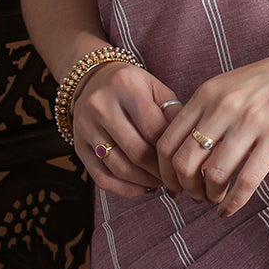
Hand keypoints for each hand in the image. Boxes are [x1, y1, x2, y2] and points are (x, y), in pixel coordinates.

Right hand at [71, 60, 181, 198]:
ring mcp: (86, 127)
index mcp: (126, 86)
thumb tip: (190, 145)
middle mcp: (101, 105)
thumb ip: (173, 113)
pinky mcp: (78, 145)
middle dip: (159, 171)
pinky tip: (141, 187)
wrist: (94, 79)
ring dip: (144, 182)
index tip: (184, 162)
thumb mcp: (155, 88)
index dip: (171, 151)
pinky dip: (124, 189)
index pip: (154, 129)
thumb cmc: (132, 86)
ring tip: (160, 183)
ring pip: (119, 167)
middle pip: (137, 151)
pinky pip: (101, 177)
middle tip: (175, 179)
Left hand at [155, 35, 268, 215]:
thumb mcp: (227, 87)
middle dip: (185, 187)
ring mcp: (251, 122)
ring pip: (215, 174)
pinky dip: (234, 202)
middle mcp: (224, 107)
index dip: (165, 171)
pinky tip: (230, 209)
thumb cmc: (267, 81)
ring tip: (215, 200)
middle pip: (185, 162)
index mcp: (206, 94)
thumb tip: (184, 154)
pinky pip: (248, 180)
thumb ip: (204, 113)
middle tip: (194, 196)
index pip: (167, 141)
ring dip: (210, 196)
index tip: (172, 185)